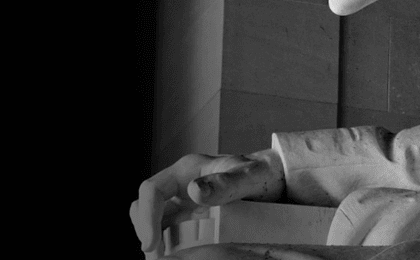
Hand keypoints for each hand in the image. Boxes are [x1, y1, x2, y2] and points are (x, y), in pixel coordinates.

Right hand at [130, 150, 283, 257]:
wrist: (275, 182)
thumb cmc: (262, 174)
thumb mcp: (249, 177)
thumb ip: (226, 183)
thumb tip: (194, 190)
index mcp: (187, 169)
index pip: (152, 189)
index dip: (146, 216)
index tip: (151, 243)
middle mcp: (180, 185)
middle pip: (144, 205)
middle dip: (144, 229)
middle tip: (155, 255)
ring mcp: (183, 202)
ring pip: (154, 220)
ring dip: (154, 239)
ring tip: (163, 258)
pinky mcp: (190, 218)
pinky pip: (169, 232)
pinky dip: (167, 245)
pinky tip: (175, 256)